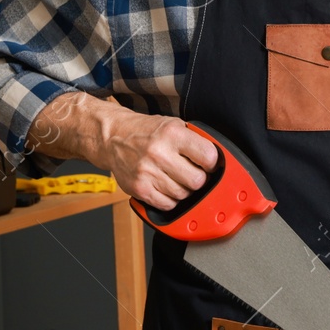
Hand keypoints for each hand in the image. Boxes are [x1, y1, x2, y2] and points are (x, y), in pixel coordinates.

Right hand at [98, 108, 218, 210]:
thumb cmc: (145, 131)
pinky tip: (166, 187)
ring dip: (184, 189)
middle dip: (199, 178)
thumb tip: (216, 158)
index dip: (212, 163)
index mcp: (172, 134)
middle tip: (193, 173)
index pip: (208, 157)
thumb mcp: (172, 124)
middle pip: (197, 180)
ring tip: (177, 178)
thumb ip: (194, 139)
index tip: (208, 164)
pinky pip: (167, 205)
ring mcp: (147, 173)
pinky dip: (171, 199)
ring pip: (183, 195)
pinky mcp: (139, 189)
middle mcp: (159, 153)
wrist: (113, 137)